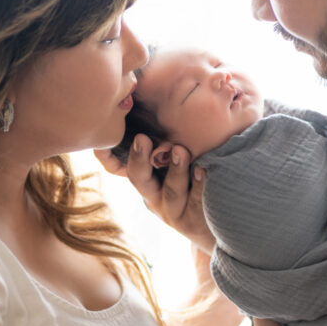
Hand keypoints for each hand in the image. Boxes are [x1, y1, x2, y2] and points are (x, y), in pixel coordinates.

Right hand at [95, 135, 214, 253]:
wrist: (219, 227)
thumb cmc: (195, 187)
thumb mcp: (177, 168)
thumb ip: (168, 145)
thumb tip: (158, 98)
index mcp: (146, 181)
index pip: (122, 166)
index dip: (107, 154)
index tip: (112, 134)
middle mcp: (154, 197)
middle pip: (139, 178)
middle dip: (139, 158)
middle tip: (142, 139)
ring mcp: (173, 211)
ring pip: (171, 191)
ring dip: (175, 170)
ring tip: (180, 150)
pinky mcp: (192, 222)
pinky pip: (195, 201)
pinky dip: (199, 185)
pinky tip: (203, 169)